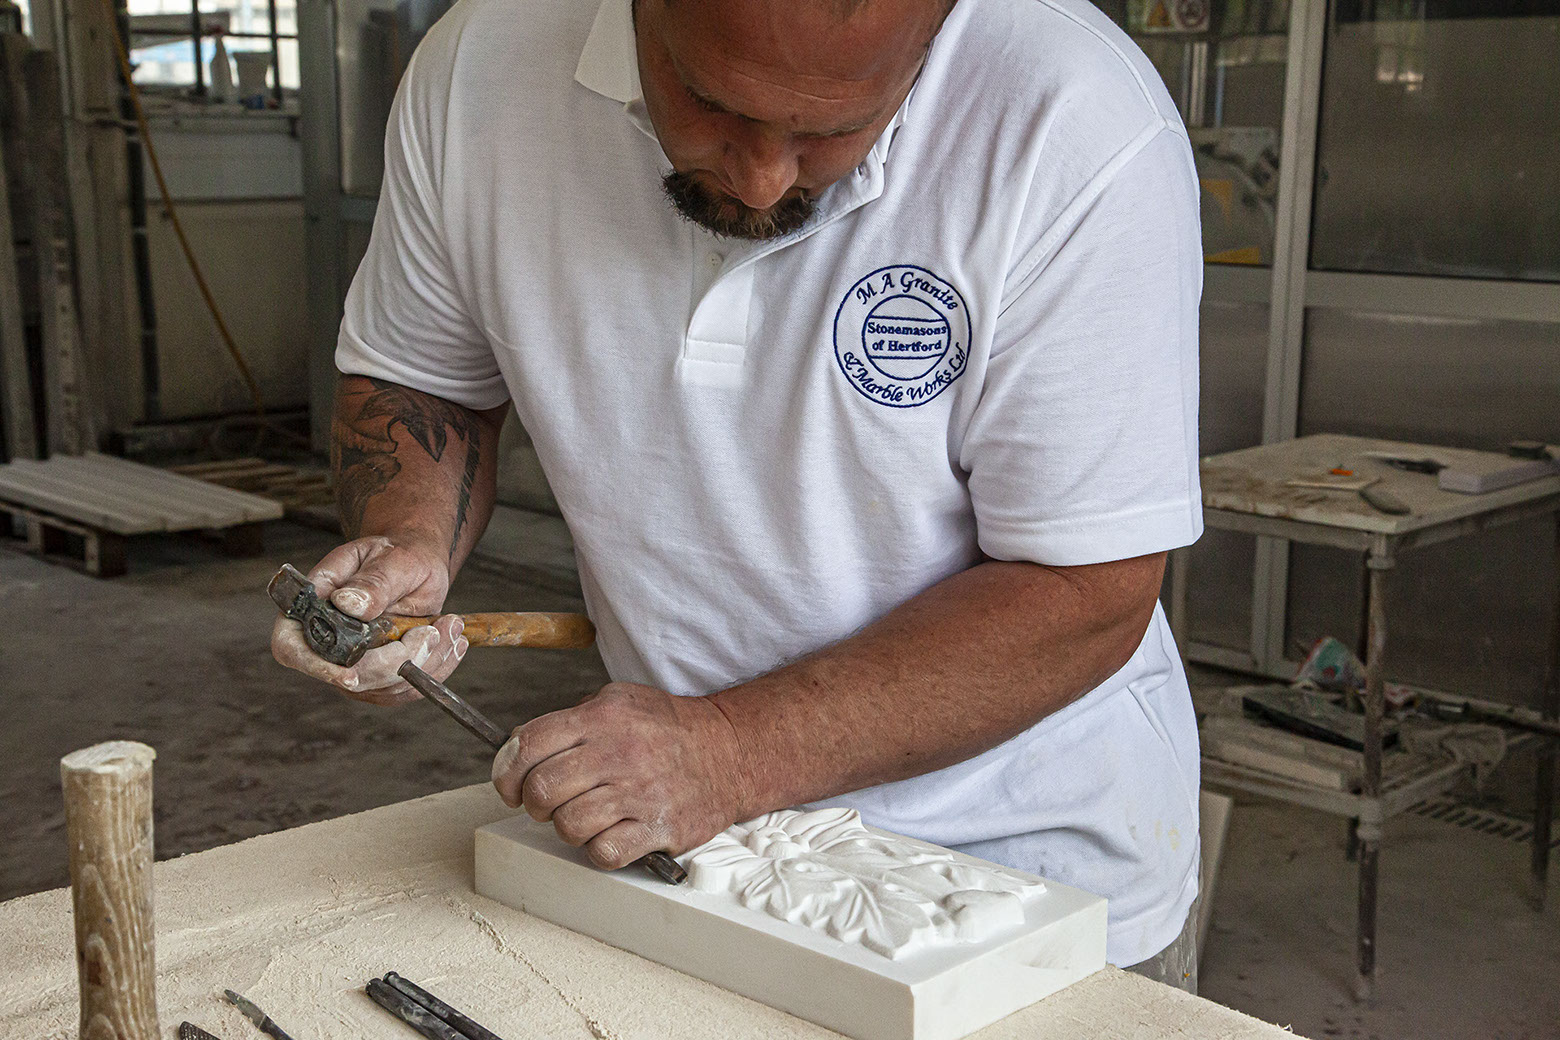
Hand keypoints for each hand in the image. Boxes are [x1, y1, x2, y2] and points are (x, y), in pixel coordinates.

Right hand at [270, 535, 465, 704]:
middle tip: (433, 631)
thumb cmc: (398, 554)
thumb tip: (347, 604)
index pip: (291, 647)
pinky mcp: (381, 676)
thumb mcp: (391, 558)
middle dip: (397, 661)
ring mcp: (353, 664)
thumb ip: (373, 582)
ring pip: (384, 687)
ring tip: (451, 625)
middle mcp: (327, 642)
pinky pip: (406, 688)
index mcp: (312, 606)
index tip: (350, 677)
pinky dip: (437, 667)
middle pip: (349, 677)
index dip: (317, 668)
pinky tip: (453, 641)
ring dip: (427, 662)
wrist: (417, 563)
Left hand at [490, 683, 751, 868]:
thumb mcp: (619, 701)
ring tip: (587, 817)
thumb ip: (570, 720)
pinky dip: (600, 849)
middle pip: (542, 791)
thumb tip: (517, 748)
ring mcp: (641, 792)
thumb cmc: (668, 729)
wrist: (730, 751)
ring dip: (569, 827)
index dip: (507, 772)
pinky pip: (604, 853)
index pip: (528, 745)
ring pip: (568, 826)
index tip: (511, 786)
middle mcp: (619, 752)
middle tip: (552, 803)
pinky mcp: (660, 828)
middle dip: (536, 804)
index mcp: (603, 717)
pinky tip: (612, 834)